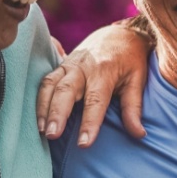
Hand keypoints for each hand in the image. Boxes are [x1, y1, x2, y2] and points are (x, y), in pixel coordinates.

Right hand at [36, 23, 151, 145]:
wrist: (119, 33)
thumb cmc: (130, 60)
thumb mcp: (137, 80)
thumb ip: (134, 108)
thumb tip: (139, 134)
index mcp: (104, 71)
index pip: (95, 100)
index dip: (89, 123)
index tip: (84, 143)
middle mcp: (83, 67)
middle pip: (66, 90)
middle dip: (57, 113)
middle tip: (52, 135)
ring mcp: (69, 64)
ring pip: (50, 84)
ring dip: (43, 108)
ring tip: (42, 131)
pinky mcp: (60, 64)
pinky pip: (45, 81)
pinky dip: (39, 99)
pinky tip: (38, 118)